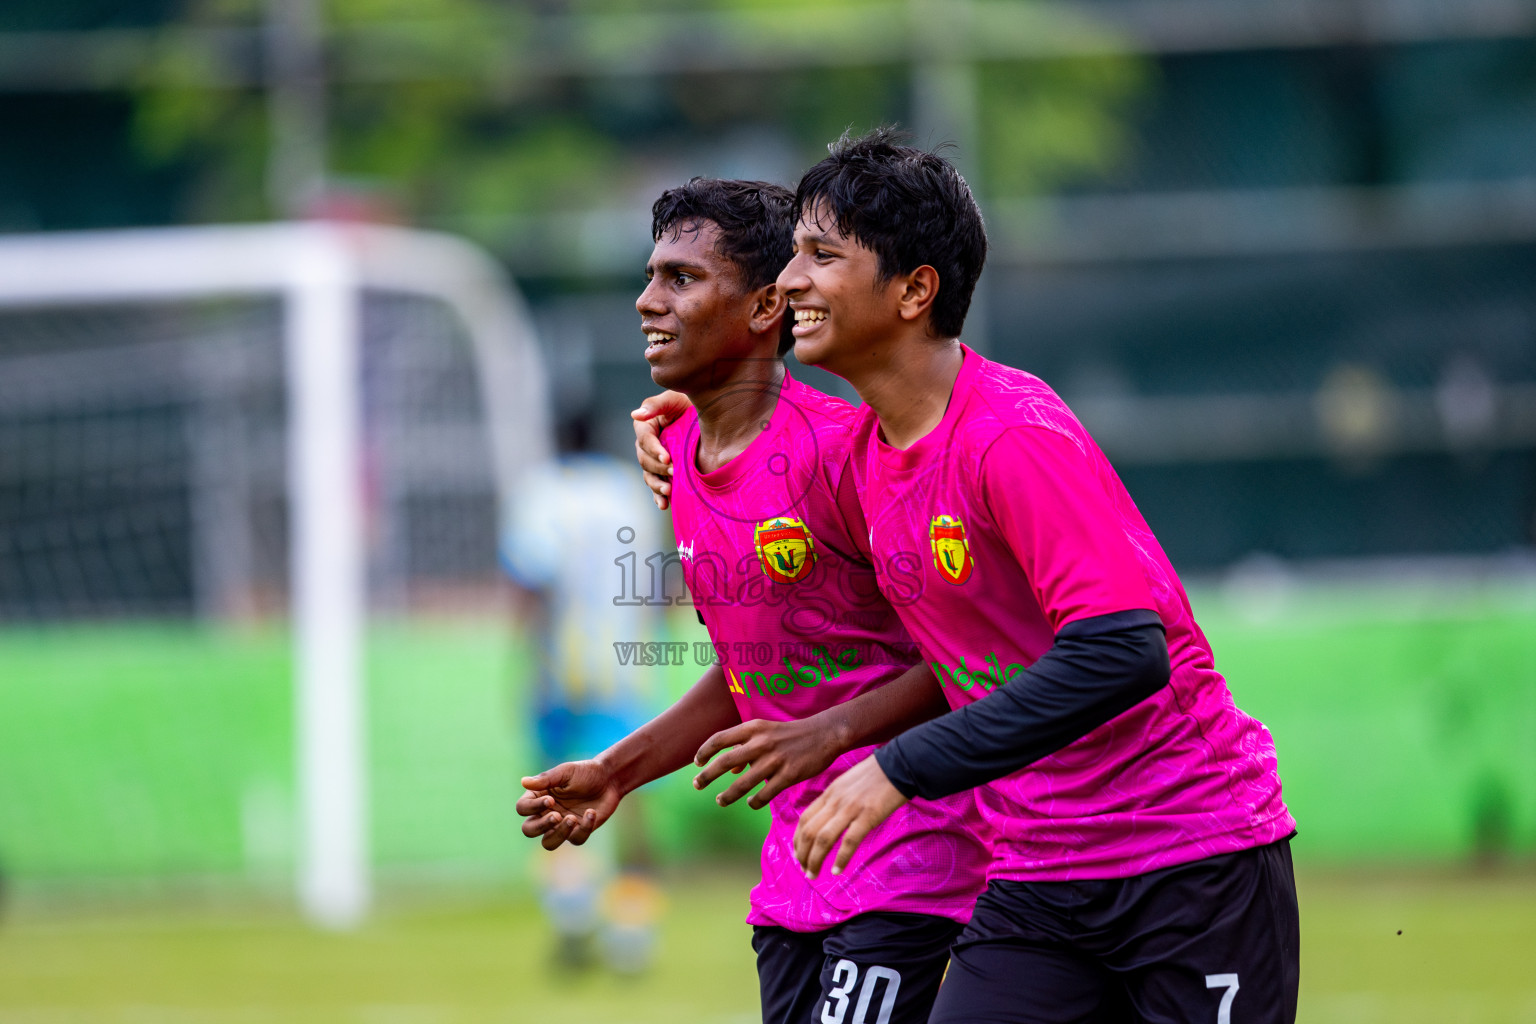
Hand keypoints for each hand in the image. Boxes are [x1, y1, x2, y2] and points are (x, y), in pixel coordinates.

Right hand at [517, 760, 622, 850]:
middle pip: (529, 830)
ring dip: (558, 834)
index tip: (551, 800)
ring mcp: (561, 825)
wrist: (609, 779)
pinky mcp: (578, 831)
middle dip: (541, 826)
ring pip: (548, 843)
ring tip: (572, 819)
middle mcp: (546, 813)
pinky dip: (584, 828)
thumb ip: (546, 779)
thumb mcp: (566, 772)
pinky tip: (591, 812)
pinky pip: (575, 839)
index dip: (533, 807)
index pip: (522, 808)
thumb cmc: (585, 772)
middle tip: (557, 815)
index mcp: (538, 797)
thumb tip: (523, 781)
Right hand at [631, 391, 690, 509]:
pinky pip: (656, 485)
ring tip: (668, 491)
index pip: (645, 440)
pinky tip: (664, 504)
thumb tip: (635, 414)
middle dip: (658, 468)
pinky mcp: (663, 471)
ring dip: (656, 485)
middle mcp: (646, 445)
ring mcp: (654, 460)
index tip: (667, 457)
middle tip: (674, 472)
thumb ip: (654, 405)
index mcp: (645, 427)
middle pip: (645, 460)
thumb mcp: (673, 399)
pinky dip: (658, 496)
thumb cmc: (687, 403)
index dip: (654, 450)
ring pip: (649, 475)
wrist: (705, 415)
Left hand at [693, 717, 844, 810]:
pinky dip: (755, 802)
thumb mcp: (766, 732)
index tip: (697, 763)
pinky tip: (751, 803)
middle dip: (707, 775)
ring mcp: (775, 760)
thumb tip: (730, 772)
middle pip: (725, 762)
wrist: (824, 734)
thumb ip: (746, 747)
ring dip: (727, 795)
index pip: (719, 739)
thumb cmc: (791, 734)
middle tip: (697, 785)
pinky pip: (765, 794)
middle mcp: (761, 743)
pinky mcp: (788, 775)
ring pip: (743, 783)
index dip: (704, 751)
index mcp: (753, 728)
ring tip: (720, 801)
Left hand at [792, 755, 907, 878]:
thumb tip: (829, 818)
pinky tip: (837, 870)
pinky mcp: (868, 816)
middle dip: (803, 855)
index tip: (798, 854)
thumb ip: (836, 799)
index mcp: (830, 793)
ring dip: (815, 860)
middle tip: (804, 870)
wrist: (899, 765)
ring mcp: (850, 809)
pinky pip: (849, 841)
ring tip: (813, 874)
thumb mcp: (847, 782)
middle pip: (809, 832)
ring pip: (823, 839)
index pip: (804, 819)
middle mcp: (835, 801)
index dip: (797, 840)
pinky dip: (840, 858)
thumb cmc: (876, 774)